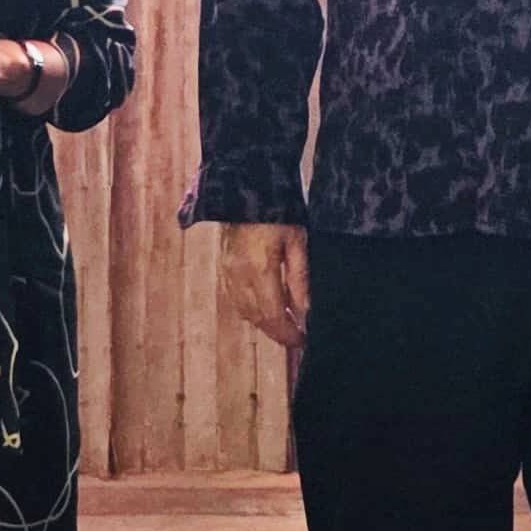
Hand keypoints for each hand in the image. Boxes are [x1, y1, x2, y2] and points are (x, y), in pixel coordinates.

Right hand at [219, 222, 311, 351]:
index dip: (288, 335)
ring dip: (265, 322)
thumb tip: (306, 312)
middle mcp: (239, 276)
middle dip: (278, 333)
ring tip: (285, 323)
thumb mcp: (297, 243)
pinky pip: (236, 300)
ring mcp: (228, 272)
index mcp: (260, 270)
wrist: (247, 189)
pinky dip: (252, 309)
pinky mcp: (224, 267)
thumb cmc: (277, 211)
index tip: (303, 341)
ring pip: (245, 312)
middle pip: (258, 319)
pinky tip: (266, 305)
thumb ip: (300, 280)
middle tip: (297, 337)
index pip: (274, 317)